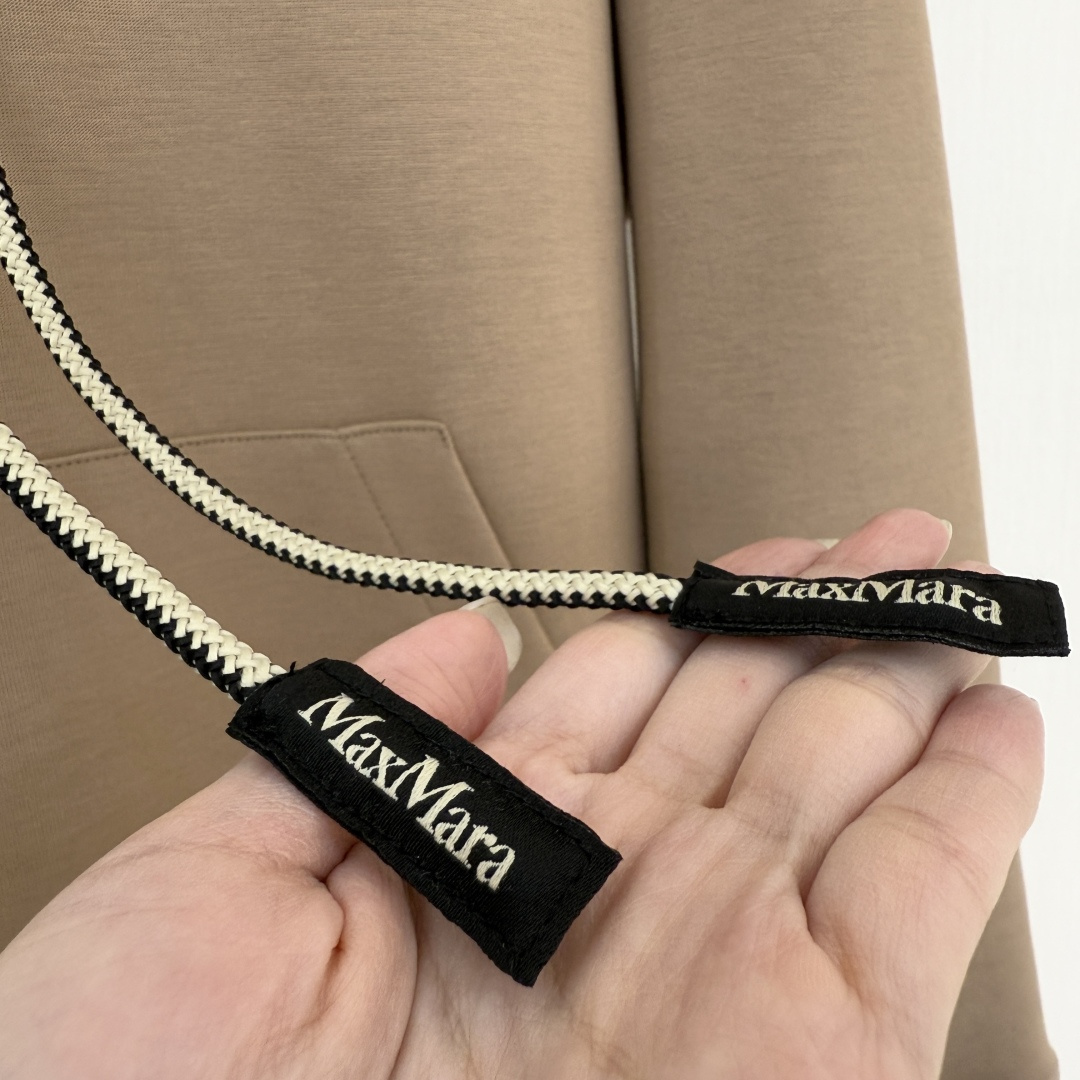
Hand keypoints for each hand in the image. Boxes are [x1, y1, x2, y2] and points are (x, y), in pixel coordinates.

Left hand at [0, 509, 1042, 1079]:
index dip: (703, 613)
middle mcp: (614, 899)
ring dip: (904, 686)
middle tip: (896, 543)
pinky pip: (915, 904)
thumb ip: (360, 745)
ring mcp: (714, 966)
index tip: (760, 562)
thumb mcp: (211, 888)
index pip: (628, 688)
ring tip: (955, 601)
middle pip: (748, 718)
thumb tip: (472, 629)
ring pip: (841, 786)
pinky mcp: (809, 1053)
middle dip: (827, 621)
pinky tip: (995, 724)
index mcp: (489, 849)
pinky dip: (968, 809)